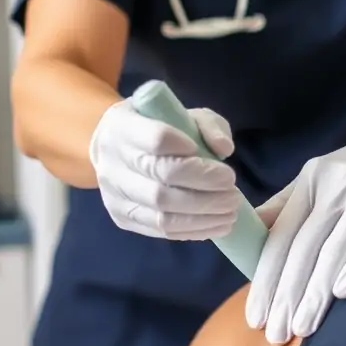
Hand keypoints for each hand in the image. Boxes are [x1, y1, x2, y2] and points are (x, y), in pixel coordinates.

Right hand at [90, 97, 237, 238]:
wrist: (113, 150)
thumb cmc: (156, 127)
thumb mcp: (183, 114)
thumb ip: (207, 125)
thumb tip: (224, 150)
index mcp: (123, 127)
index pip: (156, 140)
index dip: (190, 151)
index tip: (219, 160)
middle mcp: (112, 162)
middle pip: (162, 179)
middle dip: (205, 186)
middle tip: (233, 191)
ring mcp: (114, 194)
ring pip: (162, 211)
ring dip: (204, 214)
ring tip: (231, 211)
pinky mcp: (122, 218)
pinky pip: (161, 230)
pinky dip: (195, 230)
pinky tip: (218, 225)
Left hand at [246, 99, 345, 343]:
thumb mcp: (322, 175)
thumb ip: (287, 204)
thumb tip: (249, 234)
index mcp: (310, 182)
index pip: (279, 238)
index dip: (265, 280)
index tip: (256, 317)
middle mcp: (335, 186)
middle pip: (303, 249)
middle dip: (286, 296)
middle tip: (276, 334)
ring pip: (334, 250)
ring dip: (316, 294)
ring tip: (304, 328)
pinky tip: (344, 294)